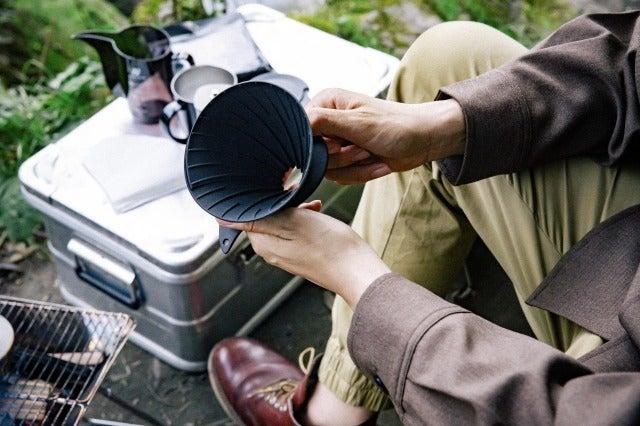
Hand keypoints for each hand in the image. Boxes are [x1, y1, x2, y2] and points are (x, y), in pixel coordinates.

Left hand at [217, 201, 390, 308]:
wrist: (356, 269)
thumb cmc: (328, 246)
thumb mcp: (291, 222)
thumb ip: (257, 219)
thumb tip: (223, 218)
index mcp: (263, 243)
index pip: (246, 214)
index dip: (261, 199)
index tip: (275, 191)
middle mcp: (271, 251)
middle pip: (265, 216)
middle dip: (280, 202)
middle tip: (299, 197)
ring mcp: (287, 254)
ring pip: (282, 220)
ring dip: (295, 209)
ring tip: (312, 207)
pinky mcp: (302, 254)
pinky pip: (296, 230)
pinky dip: (304, 218)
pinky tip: (317, 214)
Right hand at [305, 88, 464, 184]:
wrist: (424, 140)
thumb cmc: (396, 125)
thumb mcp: (358, 123)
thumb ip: (323, 122)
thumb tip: (295, 124)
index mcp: (324, 104)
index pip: (300, 130)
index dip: (317, 145)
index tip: (338, 145)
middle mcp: (327, 122)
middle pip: (313, 154)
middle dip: (341, 158)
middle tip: (362, 149)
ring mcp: (336, 142)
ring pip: (327, 169)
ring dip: (353, 167)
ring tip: (371, 154)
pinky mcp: (346, 159)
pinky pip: (342, 176)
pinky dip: (361, 174)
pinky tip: (378, 164)